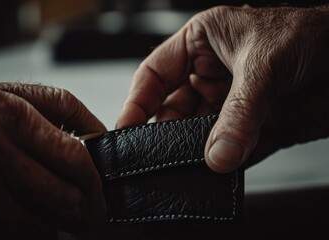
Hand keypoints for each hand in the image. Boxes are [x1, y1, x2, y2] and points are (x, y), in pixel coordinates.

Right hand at [0, 83, 106, 238]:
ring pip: (32, 225)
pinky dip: (19, 235)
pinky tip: (23, 225)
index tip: (97, 191)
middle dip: (81, 212)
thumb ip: (62, 108)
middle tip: (87, 215)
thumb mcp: (14, 94)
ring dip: (51, 228)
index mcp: (8, 113)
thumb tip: (99, 135)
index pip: (73, 158)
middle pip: (60, 196)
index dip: (93, 182)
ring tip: (55, 222)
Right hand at [116, 5, 328, 172]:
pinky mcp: (251, 125)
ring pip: (198, 133)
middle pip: (172, 109)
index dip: (136, 100)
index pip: (154, 74)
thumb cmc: (311, 34)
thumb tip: (218, 153)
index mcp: (201, 43)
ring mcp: (230, 103)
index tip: (126, 127)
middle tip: (157, 156)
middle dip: (165, 133)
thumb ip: (240, 111)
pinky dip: (222, 163)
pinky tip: (217, 172)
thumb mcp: (265, 64)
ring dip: (193, 151)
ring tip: (186, 167)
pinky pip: (228, 148)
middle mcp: (211, 74)